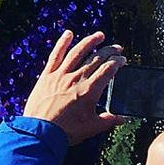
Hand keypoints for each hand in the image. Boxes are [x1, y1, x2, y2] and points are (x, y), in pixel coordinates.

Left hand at [23, 30, 125, 144]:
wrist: (40, 131)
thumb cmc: (66, 130)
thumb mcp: (92, 127)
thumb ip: (109, 120)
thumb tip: (123, 118)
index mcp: (89, 91)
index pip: (107, 71)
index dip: (117, 63)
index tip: (123, 60)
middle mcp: (76, 78)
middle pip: (95, 59)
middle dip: (109, 51)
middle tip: (117, 48)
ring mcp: (60, 74)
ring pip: (77, 52)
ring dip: (90, 42)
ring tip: (99, 35)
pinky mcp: (47, 74)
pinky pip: (56, 55)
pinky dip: (62, 43)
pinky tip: (68, 33)